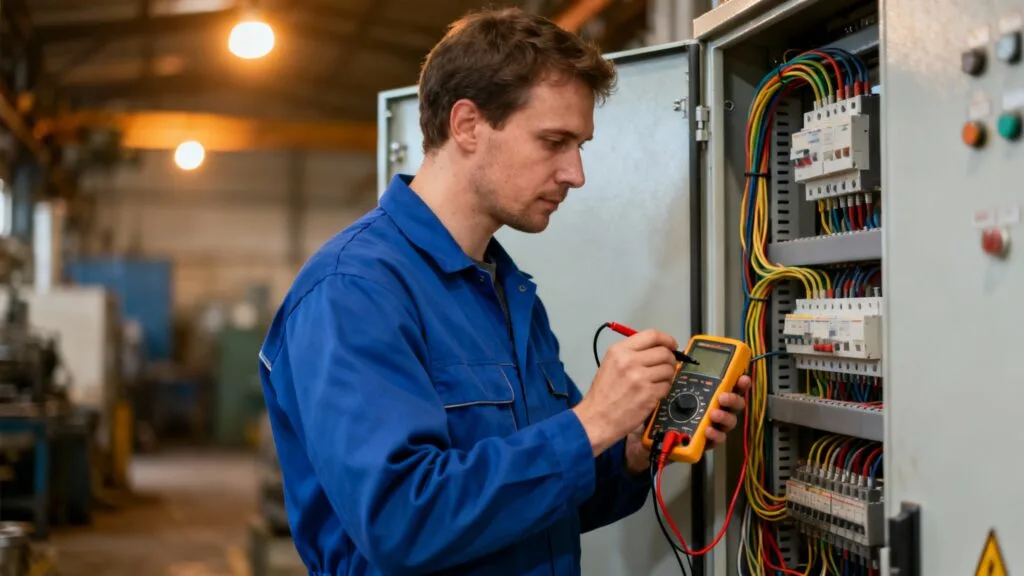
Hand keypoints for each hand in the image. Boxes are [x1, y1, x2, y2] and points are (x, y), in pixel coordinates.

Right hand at [573, 329, 677, 455]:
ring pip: (669, 369)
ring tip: (657, 381)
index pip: (652, 335)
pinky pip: (667, 386)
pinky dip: (664, 389)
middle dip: (670, 359)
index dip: (666, 339)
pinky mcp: (648, 394)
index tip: (672, 345)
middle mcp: (630, 361)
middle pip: (664, 352)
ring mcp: (640, 378)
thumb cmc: (603, 393)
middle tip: (666, 366)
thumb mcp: (611, 363)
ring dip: (668, 375)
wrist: (597, 417)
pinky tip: (654, 392)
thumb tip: (658, 349)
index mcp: (619, 350)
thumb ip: (632, 353)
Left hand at [623, 373, 750, 474]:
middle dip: (733, 399)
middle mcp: (714, 409)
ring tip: (714, 414)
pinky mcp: (704, 443)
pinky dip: (714, 435)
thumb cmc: (662, 410)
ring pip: (728, 422)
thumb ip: (679, 377)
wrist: (648, 437)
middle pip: (734, 405)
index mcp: (708, 394)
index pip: (729, 386)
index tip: (742, 377)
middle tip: (723, 397)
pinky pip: (715, 440)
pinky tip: (707, 430)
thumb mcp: (669, 390)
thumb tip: (680, 359)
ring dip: (724, 417)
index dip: (739, 381)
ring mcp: (711, 427)